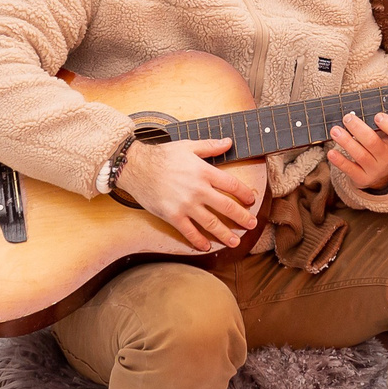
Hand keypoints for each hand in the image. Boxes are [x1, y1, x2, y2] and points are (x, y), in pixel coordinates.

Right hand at [114, 135, 259, 251]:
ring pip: (211, 223)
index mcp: (204, 172)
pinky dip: (199, 241)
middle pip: (227, 207)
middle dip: (242, 217)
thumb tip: (229, 141)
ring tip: (235, 241)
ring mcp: (186, 204)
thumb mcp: (188, 146)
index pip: (232, 185)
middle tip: (251, 224)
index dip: (245, 194)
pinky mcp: (172, 215)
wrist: (136, 167)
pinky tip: (206, 246)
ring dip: (225, 234)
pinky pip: (189, 231)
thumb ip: (210, 146)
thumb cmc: (161, 156)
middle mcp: (198, 189)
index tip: (251, 200)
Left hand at [327, 111, 387, 192]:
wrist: (381, 175)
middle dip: (358, 129)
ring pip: (360, 155)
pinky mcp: (362, 179)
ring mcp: (374, 170)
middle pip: (373, 142)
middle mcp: (386, 157)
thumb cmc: (379, 147)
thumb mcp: (384, 138)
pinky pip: (350, 170)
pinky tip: (331, 153)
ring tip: (335, 131)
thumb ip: (374, 126)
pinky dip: (340, 161)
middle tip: (347, 118)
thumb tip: (353, 113)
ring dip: (346, 142)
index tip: (377, 116)